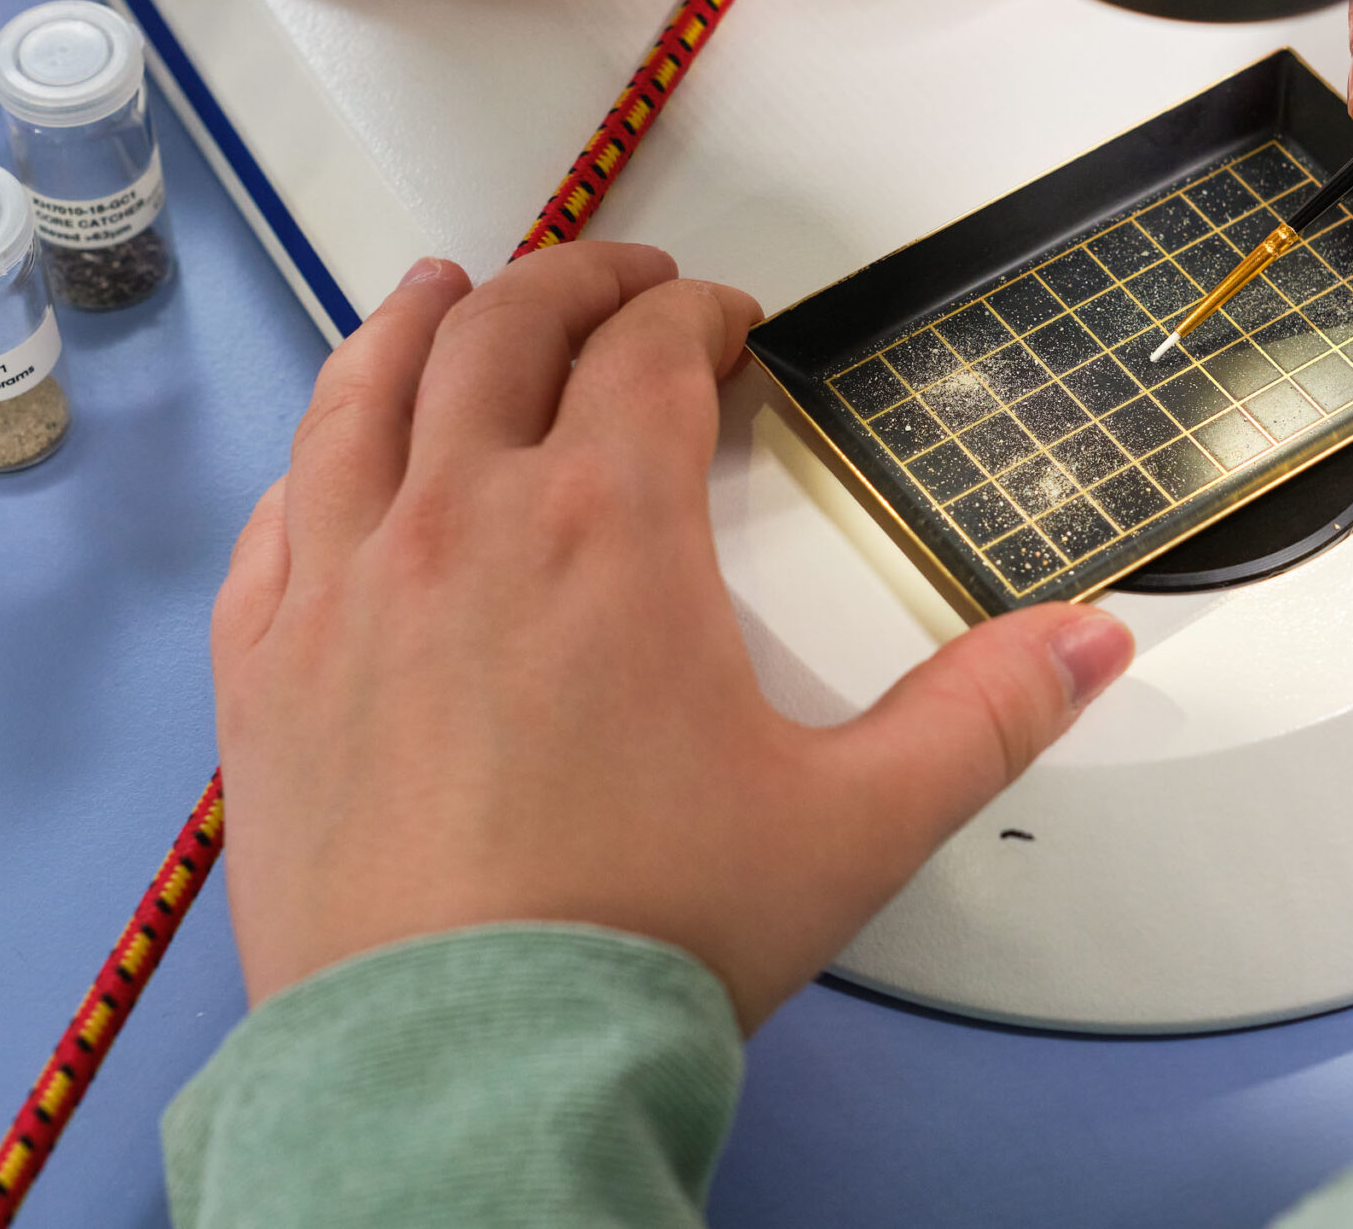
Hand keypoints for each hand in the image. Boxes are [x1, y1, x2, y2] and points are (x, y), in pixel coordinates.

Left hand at [209, 244, 1134, 1027]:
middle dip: (575, 282)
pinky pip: (278, 510)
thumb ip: (984, 715)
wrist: (466, 1070)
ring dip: (423, 319)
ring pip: (369, 391)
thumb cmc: (646, 938)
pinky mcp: (263, 666)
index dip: (699, 314)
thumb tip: (1089, 641)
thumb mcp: (854, 823)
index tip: (727, 321)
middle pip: (506, 331)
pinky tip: (337, 452)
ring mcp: (343, 585)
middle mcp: (461, 521)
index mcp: (605, 526)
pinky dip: (318, 450)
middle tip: (620, 284)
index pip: (650, 354)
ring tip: (450, 288)